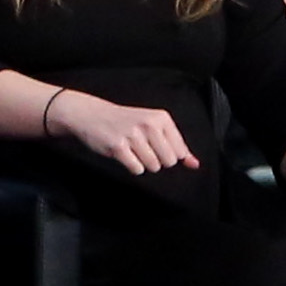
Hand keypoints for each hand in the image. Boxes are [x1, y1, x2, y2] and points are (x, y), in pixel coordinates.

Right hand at [45, 91, 197, 177]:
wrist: (92, 115)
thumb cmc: (125, 122)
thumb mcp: (153, 126)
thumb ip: (176, 145)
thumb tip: (194, 164)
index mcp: (161, 118)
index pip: (180, 151)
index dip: (168, 154)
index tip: (155, 146)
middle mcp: (149, 124)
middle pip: (168, 161)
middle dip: (157, 161)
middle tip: (143, 148)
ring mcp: (133, 136)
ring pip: (153, 167)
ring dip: (143, 163)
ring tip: (132, 150)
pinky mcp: (118, 147)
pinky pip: (137, 169)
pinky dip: (132, 167)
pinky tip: (124, 155)